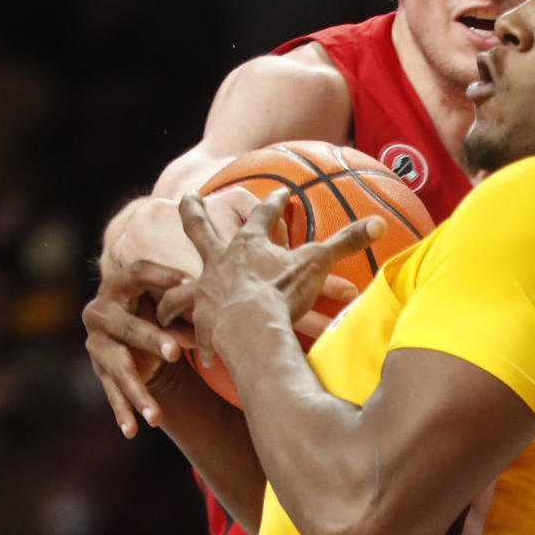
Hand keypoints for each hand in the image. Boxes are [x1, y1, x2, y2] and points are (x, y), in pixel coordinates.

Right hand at [83, 261, 194, 436]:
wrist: (132, 333)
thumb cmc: (158, 308)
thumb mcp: (169, 300)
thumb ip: (185, 301)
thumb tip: (214, 309)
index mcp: (117, 286)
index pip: (136, 274)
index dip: (160, 275)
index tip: (186, 281)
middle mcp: (99, 313)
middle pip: (126, 326)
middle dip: (150, 339)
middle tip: (174, 353)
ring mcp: (97, 345)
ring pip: (119, 368)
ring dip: (138, 392)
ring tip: (156, 416)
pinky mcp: (100, 371)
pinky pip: (112, 394)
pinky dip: (123, 413)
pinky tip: (132, 431)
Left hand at [156, 188, 384, 365]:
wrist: (251, 326)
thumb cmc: (282, 292)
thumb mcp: (318, 262)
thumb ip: (347, 242)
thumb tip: (379, 223)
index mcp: (249, 244)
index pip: (263, 214)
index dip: (273, 203)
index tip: (280, 193)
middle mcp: (220, 260)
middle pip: (200, 226)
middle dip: (194, 210)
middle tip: (188, 197)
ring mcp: (206, 289)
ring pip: (179, 279)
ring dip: (168, 281)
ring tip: (155, 284)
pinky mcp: (201, 320)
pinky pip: (189, 326)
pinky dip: (187, 334)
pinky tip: (183, 341)